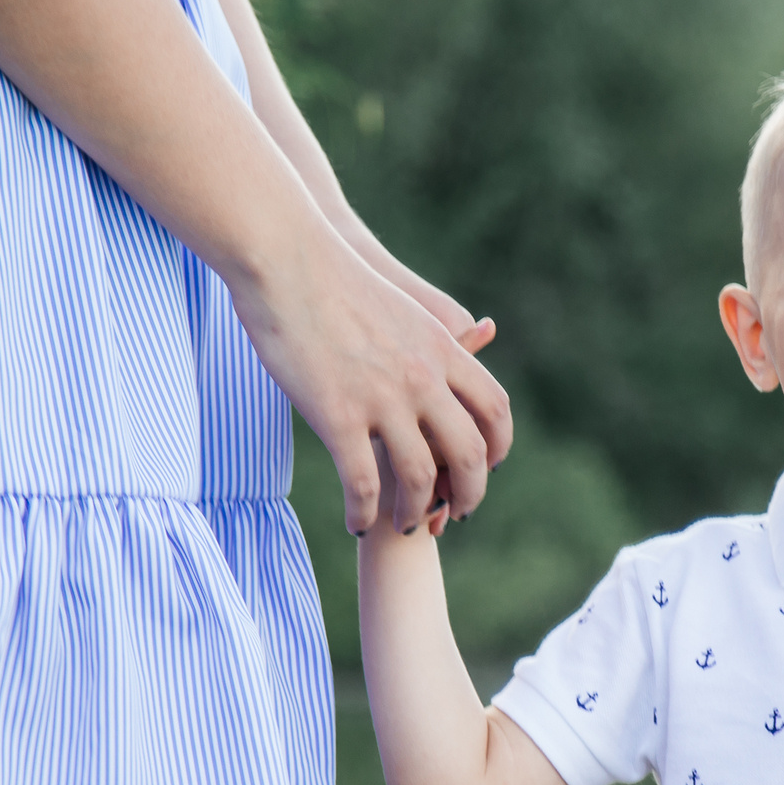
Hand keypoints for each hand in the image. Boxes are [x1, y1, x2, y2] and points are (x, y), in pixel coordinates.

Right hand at [238, 234, 511, 537]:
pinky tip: (356, 520)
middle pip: (469, 454)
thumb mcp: (402, 306)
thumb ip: (436, 336)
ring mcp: (383, 398)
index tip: (486, 468)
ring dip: (414, 512)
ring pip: (419, 478)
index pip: (493, 409)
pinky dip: (364, 512)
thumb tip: (476, 337)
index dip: (497, 448)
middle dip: (468, 493)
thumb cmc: (334, 278)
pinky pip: (363, 483)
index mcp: (441, 349)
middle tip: (454, 514)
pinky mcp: (339, 415)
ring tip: (402, 525)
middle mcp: (423, 378)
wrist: (286, 259)